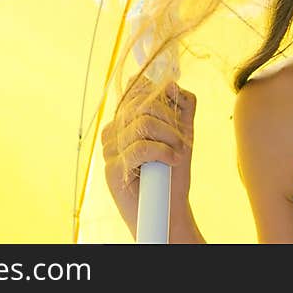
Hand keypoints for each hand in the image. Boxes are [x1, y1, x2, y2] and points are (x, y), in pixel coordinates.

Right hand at [101, 73, 196, 239]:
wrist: (168, 209)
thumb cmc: (172, 172)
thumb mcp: (182, 134)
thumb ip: (180, 107)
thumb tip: (172, 83)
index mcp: (124, 121)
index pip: (136, 90)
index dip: (159, 95)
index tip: (176, 113)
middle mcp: (112, 132)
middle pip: (143, 105)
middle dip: (170, 120)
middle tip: (182, 140)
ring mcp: (109, 151)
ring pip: (143, 123)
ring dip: (171, 137)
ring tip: (179, 152)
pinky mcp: (113, 169)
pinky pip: (140, 147)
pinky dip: (163, 151)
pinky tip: (173, 160)